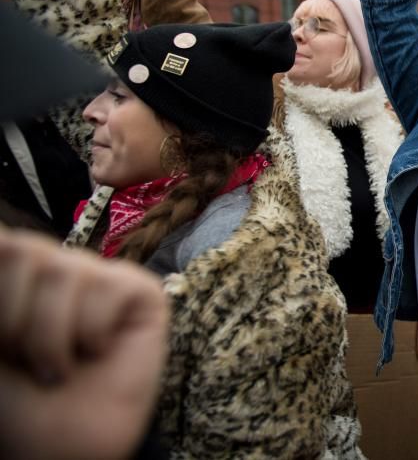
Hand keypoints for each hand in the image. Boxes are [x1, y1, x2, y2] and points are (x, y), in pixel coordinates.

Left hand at [0, 227, 168, 459]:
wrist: (60, 443)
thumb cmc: (18, 399)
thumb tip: (6, 240)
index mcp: (16, 271)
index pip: (3, 243)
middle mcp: (57, 264)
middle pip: (22, 250)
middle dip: (12, 316)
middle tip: (23, 357)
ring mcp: (102, 275)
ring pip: (63, 269)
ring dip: (49, 334)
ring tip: (57, 366)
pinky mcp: (142, 291)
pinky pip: (108, 288)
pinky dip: (92, 330)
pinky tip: (97, 353)